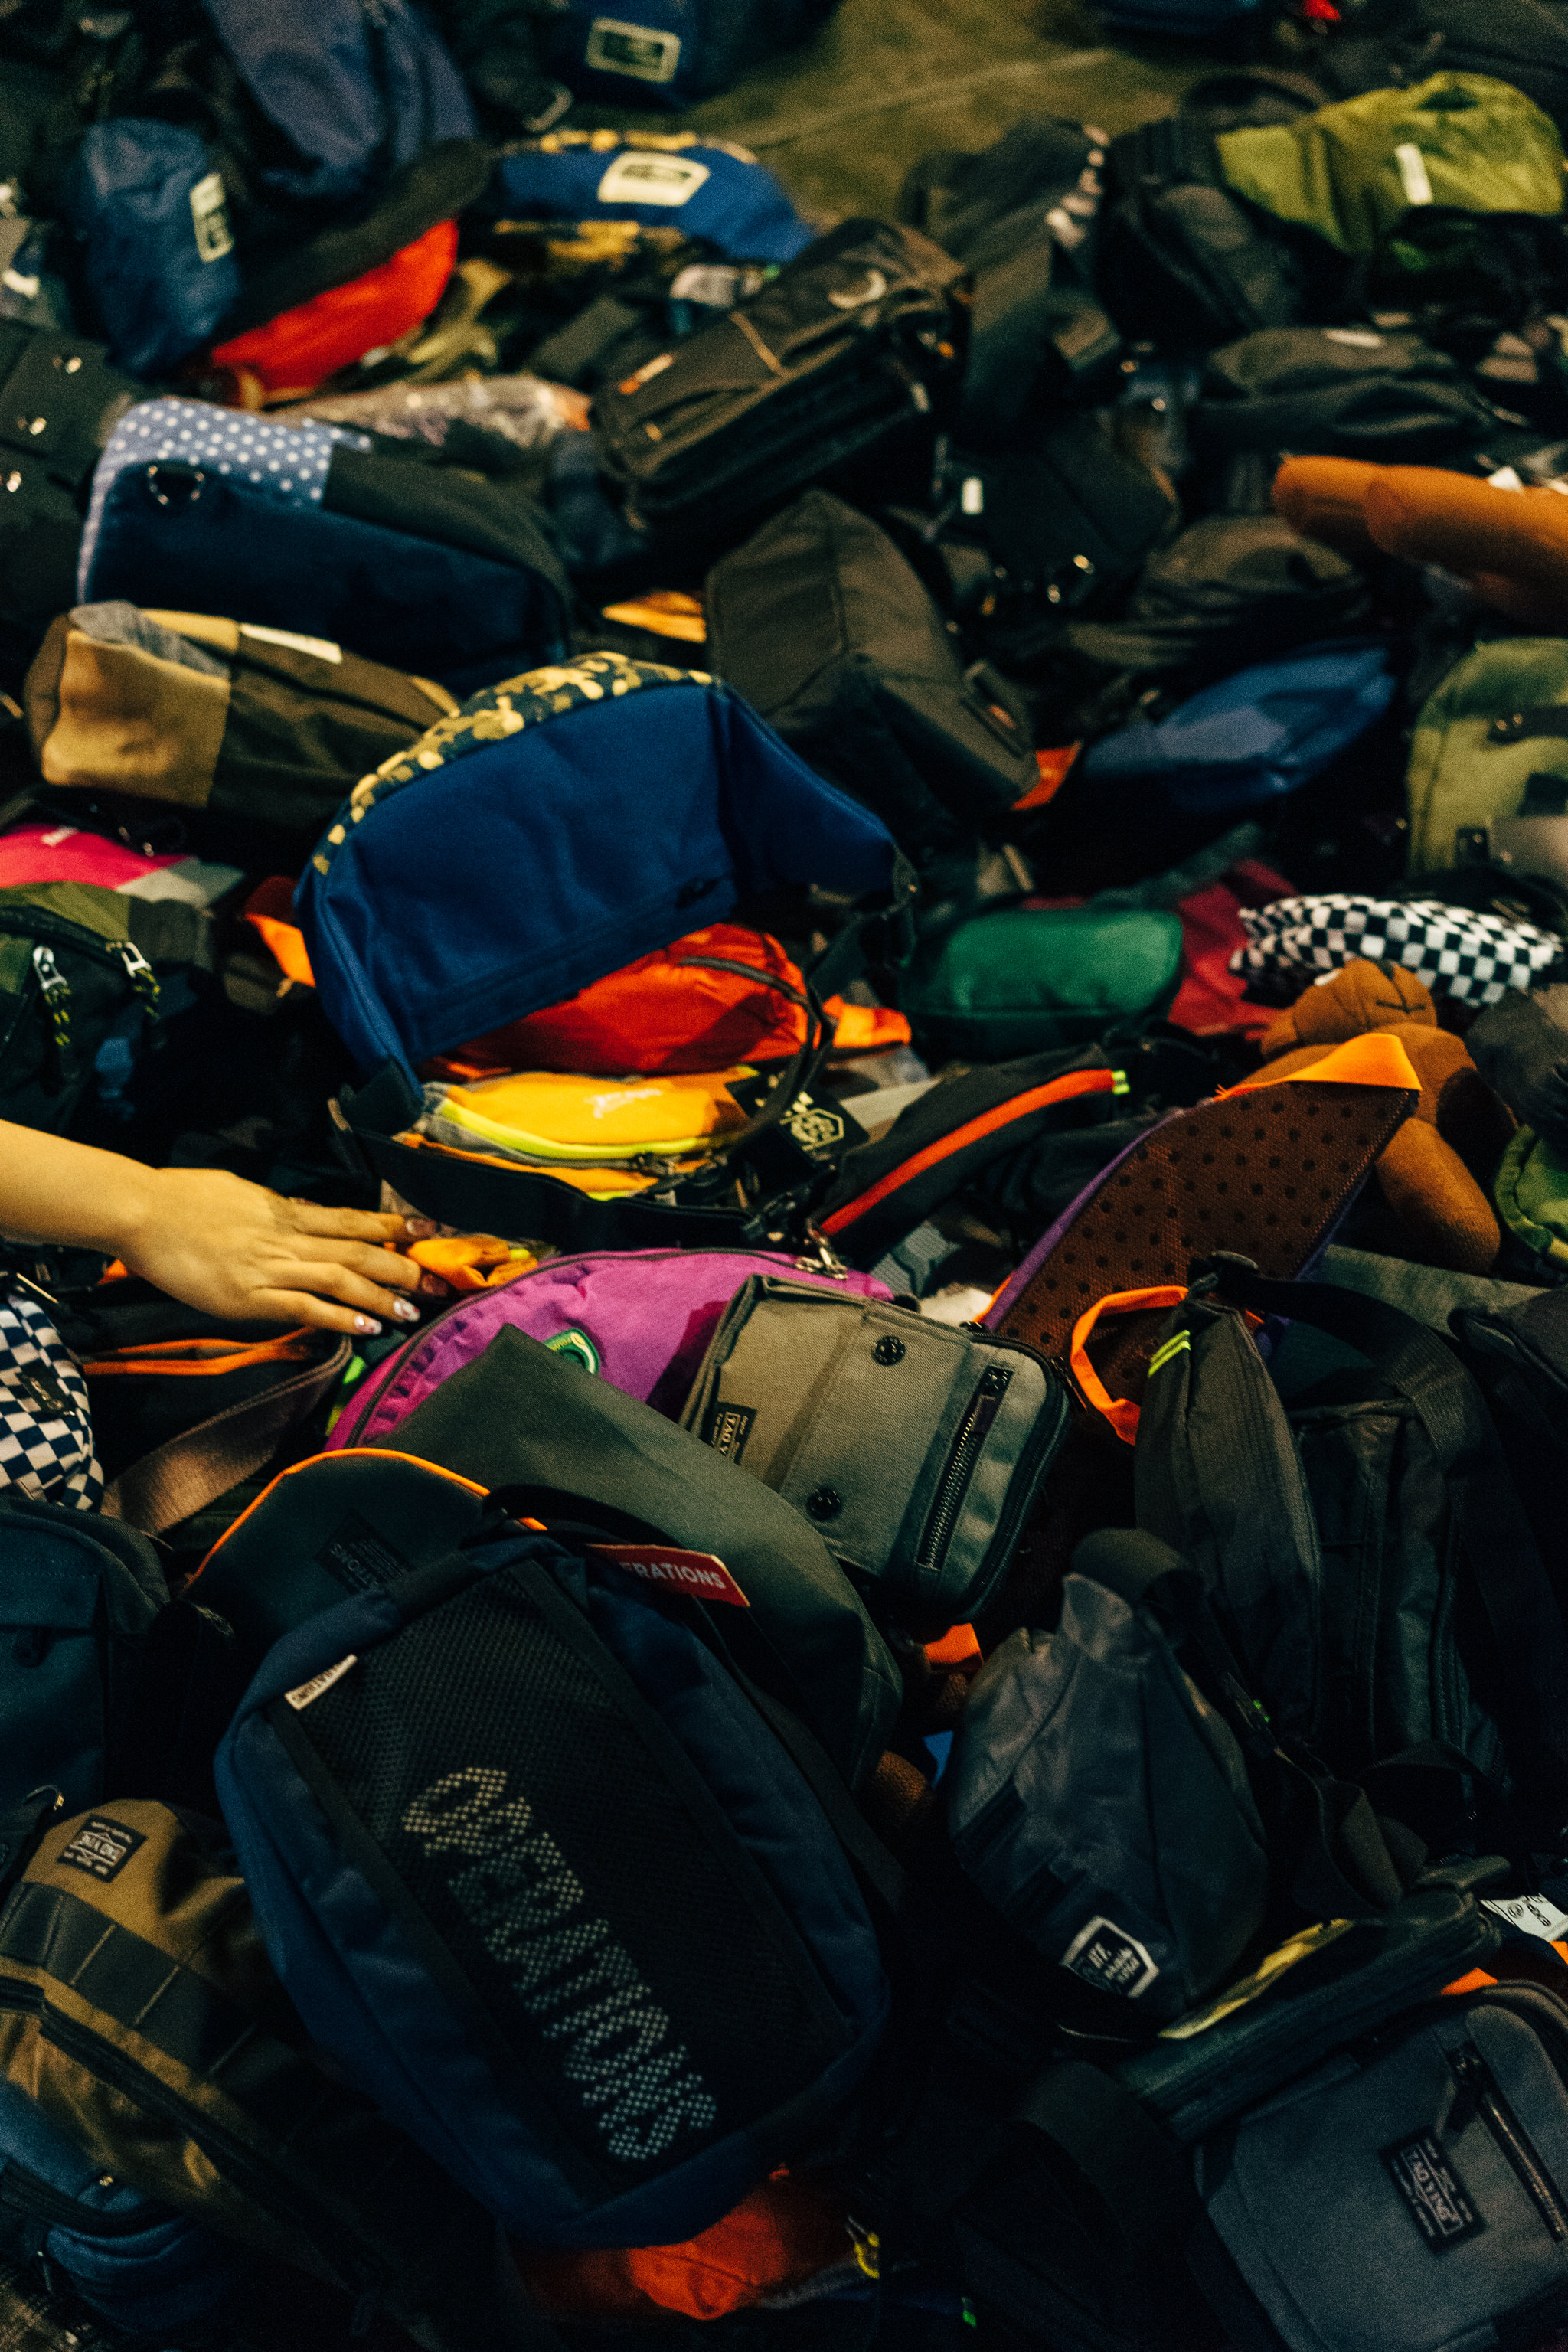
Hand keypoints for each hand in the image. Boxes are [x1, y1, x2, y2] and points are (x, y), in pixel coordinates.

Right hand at [112, 1168, 444, 1333]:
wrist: (141, 1212)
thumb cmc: (182, 1199)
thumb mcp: (240, 1193)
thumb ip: (276, 1209)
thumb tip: (301, 1210)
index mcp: (285, 1212)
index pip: (352, 1219)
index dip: (394, 1225)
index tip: (428, 1230)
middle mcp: (286, 1238)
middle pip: (358, 1250)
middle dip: (402, 1267)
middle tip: (436, 1283)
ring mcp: (269, 1268)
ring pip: (340, 1278)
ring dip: (380, 1296)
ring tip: (411, 1312)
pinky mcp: (248, 1297)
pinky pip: (303, 1307)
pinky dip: (338, 1317)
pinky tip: (365, 1327)